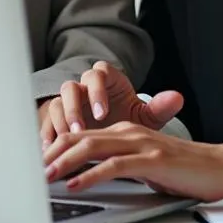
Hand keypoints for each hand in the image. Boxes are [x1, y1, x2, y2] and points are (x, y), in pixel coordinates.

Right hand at [38, 61, 183, 145]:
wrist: (109, 131)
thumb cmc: (125, 119)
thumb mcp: (143, 117)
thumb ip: (159, 108)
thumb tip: (177, 97)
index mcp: (106, 81)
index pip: (98, 73)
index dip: (98, 91)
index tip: (103, 112)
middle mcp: (84, 88)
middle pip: (72, 87)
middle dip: (74, 108)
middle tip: (80, 129)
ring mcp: (67, 103)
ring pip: (56, 103)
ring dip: (60, 122)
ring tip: (66, 141)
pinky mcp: (55, 119)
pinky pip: (45, 121)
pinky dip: (47, 134)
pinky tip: (50, 150)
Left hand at [43, 123, 222, 202]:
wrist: (219, 166)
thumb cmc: (182, 167)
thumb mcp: (143, 162)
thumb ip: (118, 162)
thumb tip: (89, 175)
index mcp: (124, 131)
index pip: (81, 135)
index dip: (56, 147)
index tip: (35, 163)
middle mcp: (128, 132)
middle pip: (80, 137)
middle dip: (52, 153)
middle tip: (29, 170)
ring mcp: (140, 144)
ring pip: (92, 147)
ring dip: (65, 162)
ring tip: (45, 176)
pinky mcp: (151, 159)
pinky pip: (114, 165)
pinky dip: (91, 174)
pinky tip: (76, 183)